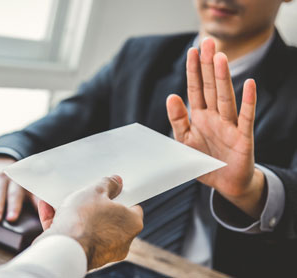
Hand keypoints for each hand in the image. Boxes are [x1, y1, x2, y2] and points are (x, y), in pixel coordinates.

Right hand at [0, 156, 38, 222]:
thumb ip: (38, 199)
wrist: (3, 164)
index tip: (12, 218)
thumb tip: (51, 210)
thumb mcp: (30, 188)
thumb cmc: (18, 183)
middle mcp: (4, 177)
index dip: (14, 206)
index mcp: (18, 180)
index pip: (16, 194)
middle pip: (0, 194)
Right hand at [36, 175, 143, 269]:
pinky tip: (48, 208)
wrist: (64, 247)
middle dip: (95, 206)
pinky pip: (72, 236)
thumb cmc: (84, 220)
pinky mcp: (82, 255)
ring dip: (76, 214)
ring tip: (63, 200)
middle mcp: (120, 241)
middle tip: (85, 194)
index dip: (120, 196)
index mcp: (131, 224)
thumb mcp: (95, 191)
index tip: (109, 189)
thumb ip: (107, 184)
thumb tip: (115, 182)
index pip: (132, 207)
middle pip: (108, 217)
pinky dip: (62, 223)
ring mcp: (101, 251)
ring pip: (88, 227)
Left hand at [166, 38, 265, 217]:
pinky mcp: (243, 137)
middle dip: (208, 66)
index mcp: (200, 117)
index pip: (195, 89)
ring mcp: (230, 125)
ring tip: (220, 58)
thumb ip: (178, 120)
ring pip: (225, 97)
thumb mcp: (185, 141)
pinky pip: (245, 117)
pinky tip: (250, 84)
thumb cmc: (205, 160)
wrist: (225, 183)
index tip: (191, 50)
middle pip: (210, 87)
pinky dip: (248, 102)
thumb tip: (170, 96)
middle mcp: (215, 116)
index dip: (193, 71)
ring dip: (222, 78)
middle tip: (208, 42)